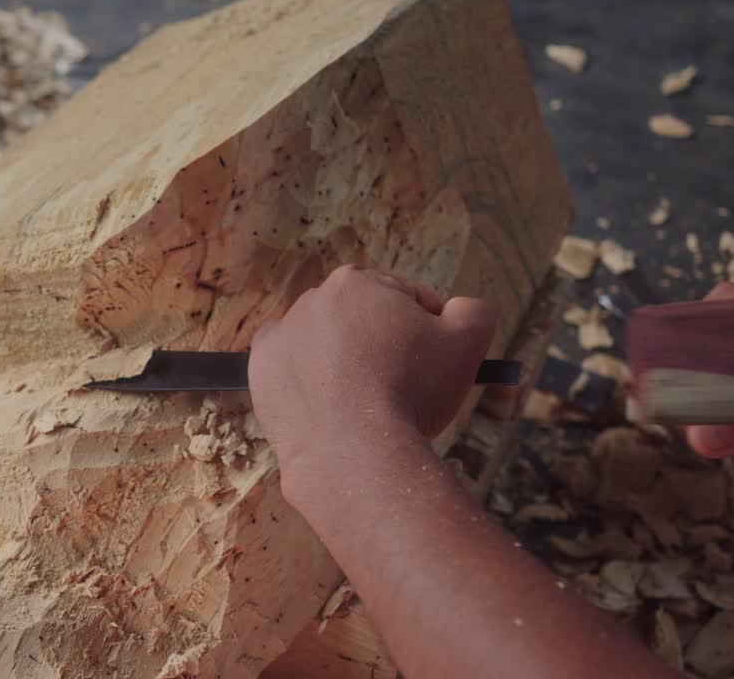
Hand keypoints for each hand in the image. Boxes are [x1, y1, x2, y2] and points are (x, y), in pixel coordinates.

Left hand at [249, 265, 495, 488]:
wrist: (354, 452)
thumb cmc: (412, 392)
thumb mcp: (468, 343)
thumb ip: (473, 311)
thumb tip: (461, 307)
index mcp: (357, 281)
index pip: (404, 298)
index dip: (427, 330)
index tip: (431, 362)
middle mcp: (311, 299)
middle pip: (362, 320)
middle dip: (382, 344)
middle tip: (400, 386)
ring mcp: (281, 335)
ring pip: (326, 344)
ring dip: (345, 362)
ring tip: (365, 402)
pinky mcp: (260, 371)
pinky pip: (292, 370)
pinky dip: (309, 383)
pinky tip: (330, 405)